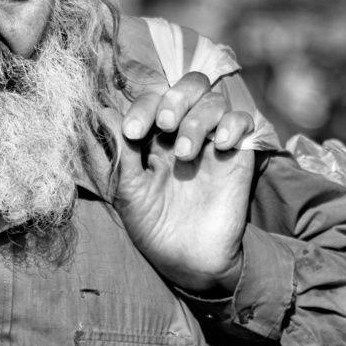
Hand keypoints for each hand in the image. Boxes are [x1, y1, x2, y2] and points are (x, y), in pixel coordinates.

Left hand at [114, 72, 256, 292]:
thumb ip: (118, 151)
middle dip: (175, 98)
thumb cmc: (152, 226)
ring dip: (197, 120)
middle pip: (189, 86)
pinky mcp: (238, 154)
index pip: (152, 99)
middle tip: (164, 123)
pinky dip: (233, 124)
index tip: (131, 132)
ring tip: (184, 153)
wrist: (188, 260)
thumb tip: (100, 111)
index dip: (141, 107)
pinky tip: (221, 144)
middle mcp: (184, 132)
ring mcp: (213, 141)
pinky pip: (244, 121)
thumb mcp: (127, 189)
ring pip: (214, 101)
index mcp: (155, 136)